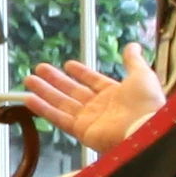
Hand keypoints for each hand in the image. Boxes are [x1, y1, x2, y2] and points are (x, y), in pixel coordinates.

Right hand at [17, 43, 164, 157]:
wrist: (145, 130)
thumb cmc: (146, 103)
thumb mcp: (142, 75)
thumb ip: (133, 61)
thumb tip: (132, 45)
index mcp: (115, 93)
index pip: (93, 81)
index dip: (81, 72)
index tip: (68, 64)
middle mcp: (100, 107)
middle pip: (72, 91)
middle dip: (56, 80)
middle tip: (39, 69)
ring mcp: (89, 119)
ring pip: (62, 103)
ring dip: (45, 91)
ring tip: (29, 80)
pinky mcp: (81, 131)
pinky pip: (59, 118)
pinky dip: (44, 110)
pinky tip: (30, 99)